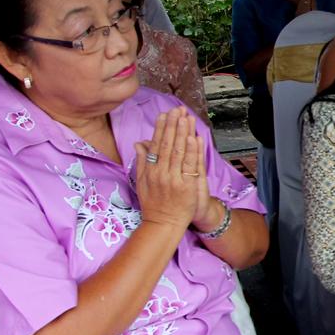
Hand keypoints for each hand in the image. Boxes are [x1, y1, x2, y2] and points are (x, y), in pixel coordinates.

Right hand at [134, 109, 205, 229]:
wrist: (164, 224)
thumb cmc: (153, 204)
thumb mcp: (142, 182)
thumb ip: (142, 162)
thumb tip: (139, 143)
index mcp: (150, 171)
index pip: (156, 145)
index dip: (161, 129)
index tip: (165, 115)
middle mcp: (161, 173)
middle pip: (168, 145)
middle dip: (173, 126)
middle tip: (177, 110)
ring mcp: (174, 180)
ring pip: (179, 152)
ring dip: (183, 133)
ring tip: (186, 117)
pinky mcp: (187, 186)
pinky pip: (190, 165)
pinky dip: (192, 151)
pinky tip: (195, 138)